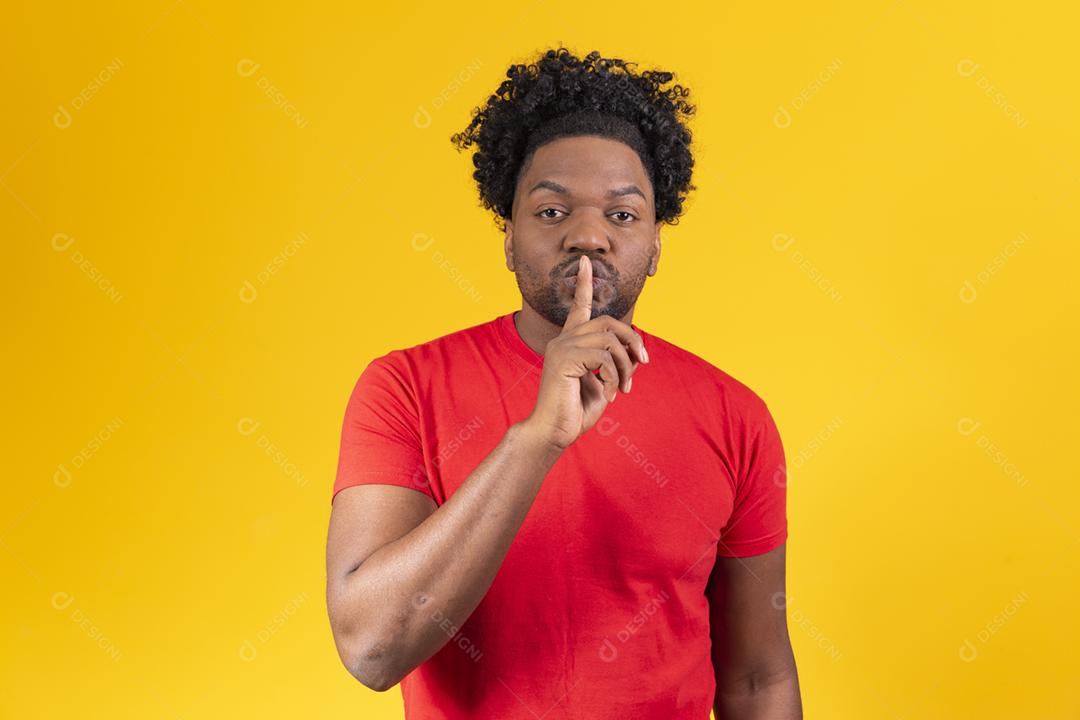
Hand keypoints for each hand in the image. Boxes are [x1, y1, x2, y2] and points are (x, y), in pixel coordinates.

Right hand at [522, 256, 649, 449]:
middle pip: (608, 322)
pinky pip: (604, 357)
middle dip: (633, 340)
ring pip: (609, 340)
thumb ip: (615, 364)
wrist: (553, 432)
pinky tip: (611, 393)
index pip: (579, 307)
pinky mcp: (564, 359)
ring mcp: (562, 347)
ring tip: (624, 387)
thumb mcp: (603, 384)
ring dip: (626, 365)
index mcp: (569, 342)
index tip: (586, 262)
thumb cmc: (575, 412)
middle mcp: (563, 340)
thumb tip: (636, 355)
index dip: (584, 284)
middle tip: (643, 363)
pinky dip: (616, 376)